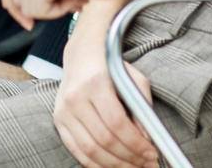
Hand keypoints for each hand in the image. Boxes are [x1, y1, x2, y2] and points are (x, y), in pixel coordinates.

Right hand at [54, 32, 156, 167]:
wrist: (81, 55)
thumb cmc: (110, 66)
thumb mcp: (132, 79)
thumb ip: (141, 107)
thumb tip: (148, 140)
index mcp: (95, 83)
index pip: (117, 122)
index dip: (136, 143)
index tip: (152, 154)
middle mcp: (75, 98)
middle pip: (104, 139)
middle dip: (129, 157)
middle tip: (146, 164)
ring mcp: (64, 111)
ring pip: (90, 150)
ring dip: (115, 165)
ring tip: (133, 167)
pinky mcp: (59, 122)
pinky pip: (77, 151)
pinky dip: (96, 165)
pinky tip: (113, 166)